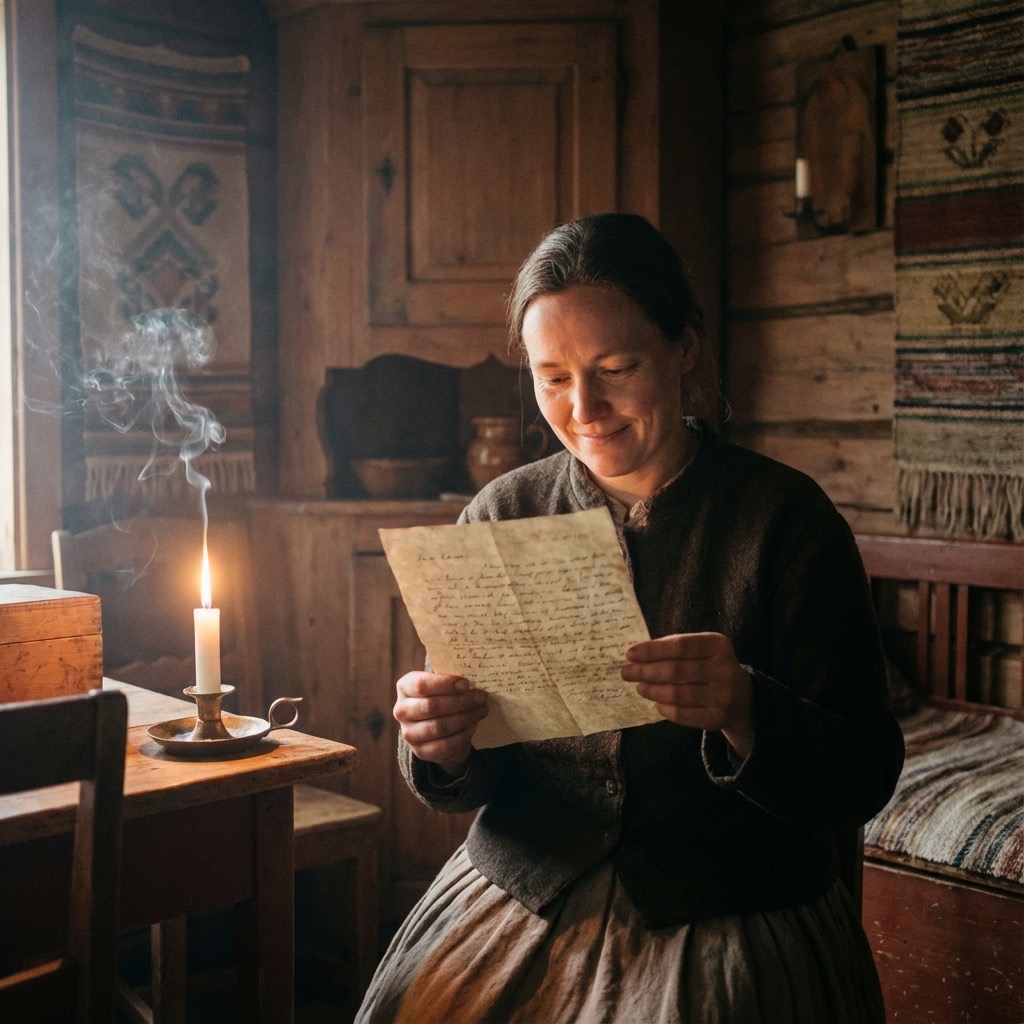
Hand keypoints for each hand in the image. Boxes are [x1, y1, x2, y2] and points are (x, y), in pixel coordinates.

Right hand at [394, 671, 488, 776]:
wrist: (436, 728)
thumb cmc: (442, 697)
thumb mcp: (442, 685)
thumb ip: (452, 680)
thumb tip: (474, 679)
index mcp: (405, 687)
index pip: (421, 684)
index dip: (445, 684)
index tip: (466, 684)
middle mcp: (402, 710)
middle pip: (432, 706)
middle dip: (462, 702)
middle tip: (482, 697)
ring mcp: (409, 733)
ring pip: (440, 726)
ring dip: (466, 718)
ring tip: (482, 710)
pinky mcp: (421, 751)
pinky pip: (446, 744)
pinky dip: (464, 734)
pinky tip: (473, 725)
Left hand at [621, 633, 754, 758]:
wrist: (742, 698)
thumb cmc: (710, 667)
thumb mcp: (701, 650)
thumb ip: (674, 648)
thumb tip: (637, 655)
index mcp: (718, 645)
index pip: (679, 645)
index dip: (652, 650)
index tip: (630, 654)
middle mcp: (724, 669)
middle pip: (675, 671)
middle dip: (646, 671)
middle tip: (626, 672)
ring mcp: (723, 695)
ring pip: (677, 694)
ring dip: (652, 691)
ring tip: (639, 687)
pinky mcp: (718, 718)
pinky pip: (683, 714)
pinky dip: (665, 709)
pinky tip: (656, 704)